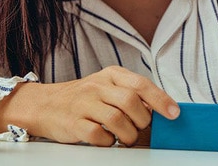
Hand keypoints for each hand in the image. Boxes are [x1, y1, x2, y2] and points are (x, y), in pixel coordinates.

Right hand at [0, 66, 177, 146]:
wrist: (44, 105)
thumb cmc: (83, 98)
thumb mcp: (106, 86)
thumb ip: (130, 93)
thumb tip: (159, 108)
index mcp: (111, 75)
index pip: (140, 84)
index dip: (160, 99)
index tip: (173, 113)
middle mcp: (97, 87)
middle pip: (131, 102)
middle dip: (142, 121)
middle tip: (141, 129)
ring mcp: (84, 104)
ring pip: (117, 120)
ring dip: (128, 135)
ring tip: (126, 138)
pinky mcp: (73, 124)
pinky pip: (98, 136)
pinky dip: (108, 142)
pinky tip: (106, 140)